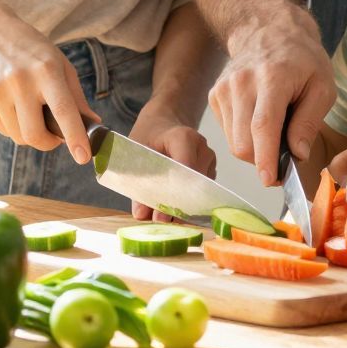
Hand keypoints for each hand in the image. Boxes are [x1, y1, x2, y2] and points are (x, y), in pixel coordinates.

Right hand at [0, 6, 99, 164]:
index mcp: (46, 70)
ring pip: (18, 136)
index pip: (63, 110)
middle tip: (55, 137)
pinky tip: (11, 102)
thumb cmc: (30, 50)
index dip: (74, 137)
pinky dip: (13, 125)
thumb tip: (94, 125)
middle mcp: (19, 81)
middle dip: (49, 143)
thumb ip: (76, 96)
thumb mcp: (59, 63)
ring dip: (30, 132)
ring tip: (30, 109)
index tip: (83, 157)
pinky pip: (3, 129)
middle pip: (34, 135)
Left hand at [126, 103, 217, 221]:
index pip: (185, 168)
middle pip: (194, 184)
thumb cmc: (148, 137)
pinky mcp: (210, 172)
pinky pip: (200, 192)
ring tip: (163, 217)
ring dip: (182, 206)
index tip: (160, 215)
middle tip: (160, 222)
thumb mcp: (136, 155)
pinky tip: (172, 209)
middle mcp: (202, 148)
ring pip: (199, 191)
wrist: (162, 124)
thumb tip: (142, 215)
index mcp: (184, 137)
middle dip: (177, 206)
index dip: (174, 193)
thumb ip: (138, 183)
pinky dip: (186, 202)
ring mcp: (209, 160)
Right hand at [207, 15, 333, 187]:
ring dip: (254, 150)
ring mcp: (223, 88)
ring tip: (274, 133)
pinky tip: (258, 120)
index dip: (265, 158)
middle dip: (263, 161)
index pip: (262, 126)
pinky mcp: (215, 95)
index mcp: (272, 78)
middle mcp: (241, 83)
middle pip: (243, 142)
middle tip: (284, 161)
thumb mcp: (322, 86)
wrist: (268, 29)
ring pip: (233, 142)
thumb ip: (309, 121)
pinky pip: (227, 132)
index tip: (270, 180)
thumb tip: (298, 154)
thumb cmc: (302, 59)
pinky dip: (244, 136)